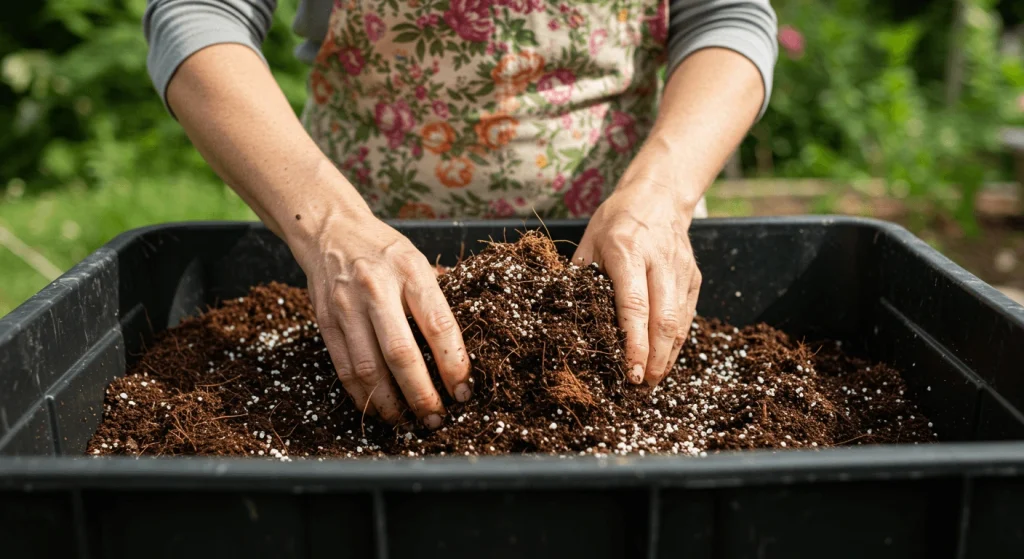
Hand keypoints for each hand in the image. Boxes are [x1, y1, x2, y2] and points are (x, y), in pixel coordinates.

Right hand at [296, 210, 471, 428]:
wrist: (330, 230)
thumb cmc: (384, 249)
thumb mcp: (418, 259)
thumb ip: (439, 297)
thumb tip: (466, 342)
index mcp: (410, 271)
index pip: (438, 325)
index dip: (453, 364)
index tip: (463, 392)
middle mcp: (377, 289)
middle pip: (402, 353)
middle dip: (422, 393)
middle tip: (436, 417)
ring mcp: (347, 306)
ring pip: (369, 368)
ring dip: (391, 402)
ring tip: (408, 421)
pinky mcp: (325, 321)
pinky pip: (345, 368)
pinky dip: (362, 395)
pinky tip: (379, 408)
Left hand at [572, 175, 701, 386]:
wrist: (659, 196)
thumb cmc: (616, 220)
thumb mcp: (589, 241)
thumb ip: (580, 278)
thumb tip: (564, 318)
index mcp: (628, 251)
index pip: (634, 305)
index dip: (633, 342)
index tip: (629, 370)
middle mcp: (659, 262)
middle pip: (663, 319)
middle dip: (654, 358)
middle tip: (640, 385)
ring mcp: (681, 270)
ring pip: (679, 322)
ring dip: (667, 355)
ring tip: (651, 379)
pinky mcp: (694, 277)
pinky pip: (686, 316)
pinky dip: (676, 341)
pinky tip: (663, 358)